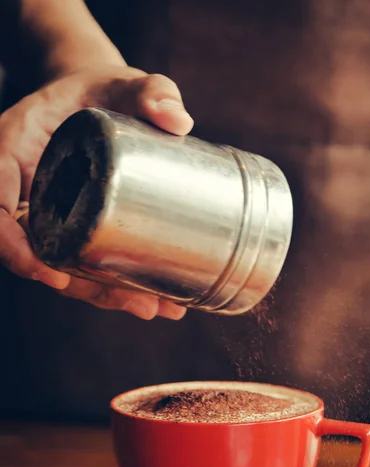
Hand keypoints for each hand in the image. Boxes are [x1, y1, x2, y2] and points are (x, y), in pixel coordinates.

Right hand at [0, 66, 193, 319]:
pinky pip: (82, 262)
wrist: (99, 104)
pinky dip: (114, 283)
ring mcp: (45, 213)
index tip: (50, 274)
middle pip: (34, 251)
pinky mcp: (69, 227)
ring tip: (158, 308)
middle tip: (138, 304)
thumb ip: (150, 90)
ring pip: (62, 266)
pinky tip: (158, 298)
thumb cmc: (101, 91)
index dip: (13, 246)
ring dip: (106, 295)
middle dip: (83, 287)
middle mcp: (22, 189)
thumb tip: (178, 120)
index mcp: (11, 149)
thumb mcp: (123, 81)